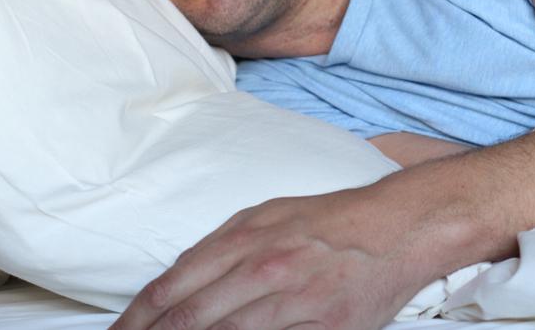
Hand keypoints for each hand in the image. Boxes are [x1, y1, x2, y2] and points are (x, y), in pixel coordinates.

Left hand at [108, 167, 481, 329]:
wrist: (398, 226)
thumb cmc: (330, 220)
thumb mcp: (267, 215)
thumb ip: (220, 246)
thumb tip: (177, 280)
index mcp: (245, 239)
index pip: (171, 288)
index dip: (136, 319)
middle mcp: (263, 271)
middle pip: (188, 320)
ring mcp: (293, 304)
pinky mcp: (323, 329)